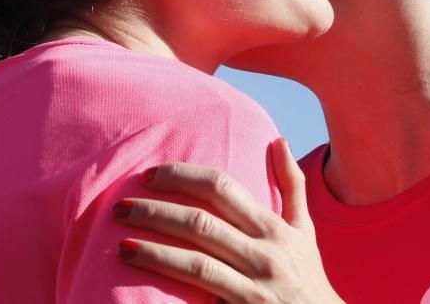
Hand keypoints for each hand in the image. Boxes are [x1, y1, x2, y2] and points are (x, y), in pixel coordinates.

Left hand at [113, 137, 343, 303]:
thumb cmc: (308, 276)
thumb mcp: (304, 230)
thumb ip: (291, 185)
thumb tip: (278, 140)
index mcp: (274, 226)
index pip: (222, 187)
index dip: (183, 176)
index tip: (151, 174)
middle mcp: (265, 252)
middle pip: (201, 221)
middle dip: (156, 210)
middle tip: (121, 205)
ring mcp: (255, 285)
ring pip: (196, 260)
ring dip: (154, 247)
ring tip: (121, 241)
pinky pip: (201, 292)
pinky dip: (168, 279)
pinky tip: (144, 273)